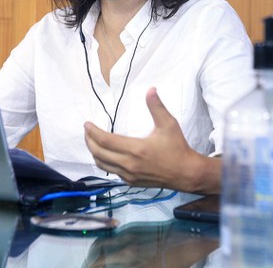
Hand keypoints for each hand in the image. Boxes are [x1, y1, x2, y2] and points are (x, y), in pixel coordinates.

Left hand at [83, 87, 220, 192]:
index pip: (105, 141)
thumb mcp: (169, 124)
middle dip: (89, 141)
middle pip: (98, 153)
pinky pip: (111, 172)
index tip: (87, 124)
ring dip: (94, 153)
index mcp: (136, 149)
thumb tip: (151, 90)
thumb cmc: (177, 148)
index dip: (93, 132)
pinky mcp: (131, 182)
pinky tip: (106, 154)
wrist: (186, 174)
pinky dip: (104, 162)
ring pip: (102, 165)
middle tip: (87, 131)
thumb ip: (157, 107)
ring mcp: (129, 175)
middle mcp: (129, 164)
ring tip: (92, 142)